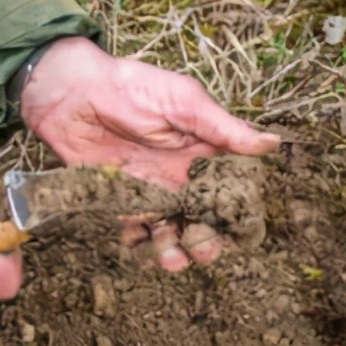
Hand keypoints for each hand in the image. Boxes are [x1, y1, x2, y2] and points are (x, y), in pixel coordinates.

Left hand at [20, 37, 280, 270]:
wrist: (72, 94)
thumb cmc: (133, 88)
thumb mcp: (185, 102)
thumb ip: (224, 129)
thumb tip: (272, 143)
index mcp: (205, 151)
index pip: (230, 189)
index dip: (237, 212)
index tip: (240, 229)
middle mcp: (182, 175)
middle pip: (203, 219)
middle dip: (206, 239)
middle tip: (202, 248)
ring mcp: (152, 190)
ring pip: (172, 230)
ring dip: (175, 249)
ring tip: (172, 257)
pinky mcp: (121, 200)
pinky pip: (136, 232)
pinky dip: (140, 245)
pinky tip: (141, 248)